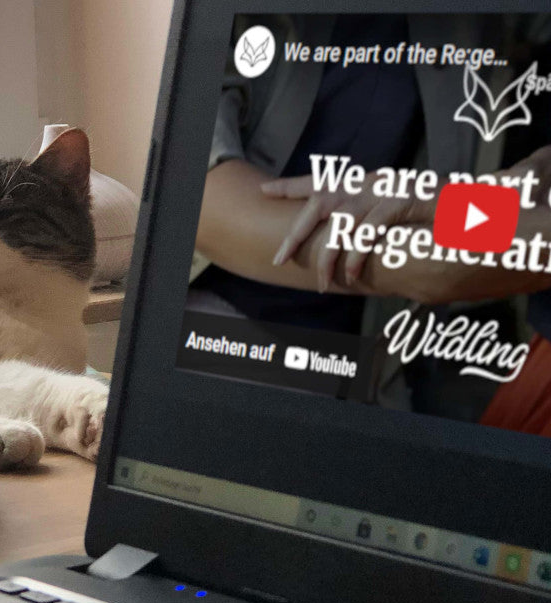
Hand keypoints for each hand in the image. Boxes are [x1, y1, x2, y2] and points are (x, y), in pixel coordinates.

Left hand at [262, 173, 431, 290]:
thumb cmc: (431, 217)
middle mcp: (373, 182)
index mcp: (366, 183)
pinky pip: (370, 229)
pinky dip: (357, 255)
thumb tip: (339, 253)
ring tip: (324, 282)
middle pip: (321, 201)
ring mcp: (389, 190)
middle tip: (280, 258)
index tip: (265, 191)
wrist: (477, 205)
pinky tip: (351, 276)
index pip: (322, 182)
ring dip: (328, 255)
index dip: (292, 185)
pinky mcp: (406, 201)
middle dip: (296, 232)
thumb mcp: (391, 218)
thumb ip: (364, 227)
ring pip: (342, 220)